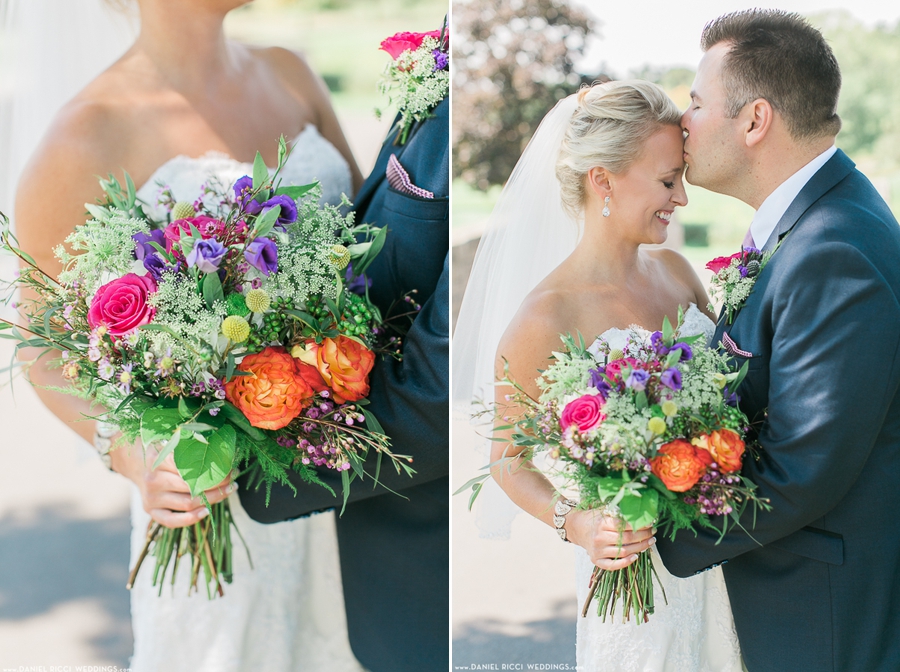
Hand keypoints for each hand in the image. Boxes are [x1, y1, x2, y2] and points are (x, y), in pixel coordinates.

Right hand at [110, 441, 235, 528]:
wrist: (134, 463)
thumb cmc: (159, 450)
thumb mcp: (169, 441)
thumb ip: (188, 445)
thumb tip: (220, 447)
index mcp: (158, 461)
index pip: (190, 468)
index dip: (213, 470)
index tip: (230, 468)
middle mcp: (153, 481)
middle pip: (192, 487)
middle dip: (217, 486)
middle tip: (232, 481)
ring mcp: (151, 498)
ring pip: (187, 504)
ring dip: (211, 500)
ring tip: (227, 492)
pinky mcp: (151, 511)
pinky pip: (172, 521)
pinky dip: (190, 519)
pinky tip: (206, 512)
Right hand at [567, 509, 655, 570]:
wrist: (577, 528)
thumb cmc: (594, 519)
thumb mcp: (604, 511)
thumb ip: (619, 513)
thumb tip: (640, 514)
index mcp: (602, 524)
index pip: (625, 525)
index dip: (640, 525)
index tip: (650, 524)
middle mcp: (599, 537)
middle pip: (627, 539)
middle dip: (643, 536)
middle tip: (653, 533)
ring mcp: (597, 550)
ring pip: (624, 551)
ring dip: (640, 548)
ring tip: (649, 543)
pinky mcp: (596, 560)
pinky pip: (613, 565)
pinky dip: (626, 562)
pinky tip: (635, 557)